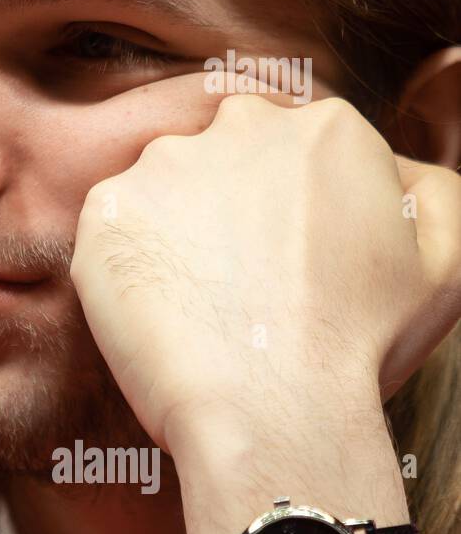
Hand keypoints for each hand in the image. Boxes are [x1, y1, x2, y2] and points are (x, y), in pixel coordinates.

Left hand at [69, 72, 460, 533]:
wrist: (271, 407)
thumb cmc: (363, 345)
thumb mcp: (444, 262)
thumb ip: (430, 192)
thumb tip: (398, 171)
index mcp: (326, 128)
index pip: (291, 149)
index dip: (284, 209)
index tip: (280, 257)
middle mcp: (241, 126)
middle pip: (226, 156)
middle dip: (228, 205)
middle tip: (238, 280)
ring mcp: (164, 164)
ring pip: (165, 188)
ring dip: (174, 231)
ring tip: (197, 301)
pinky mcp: (106, 208)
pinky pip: (113, 228)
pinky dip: (126, 262)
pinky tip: (156, 307)